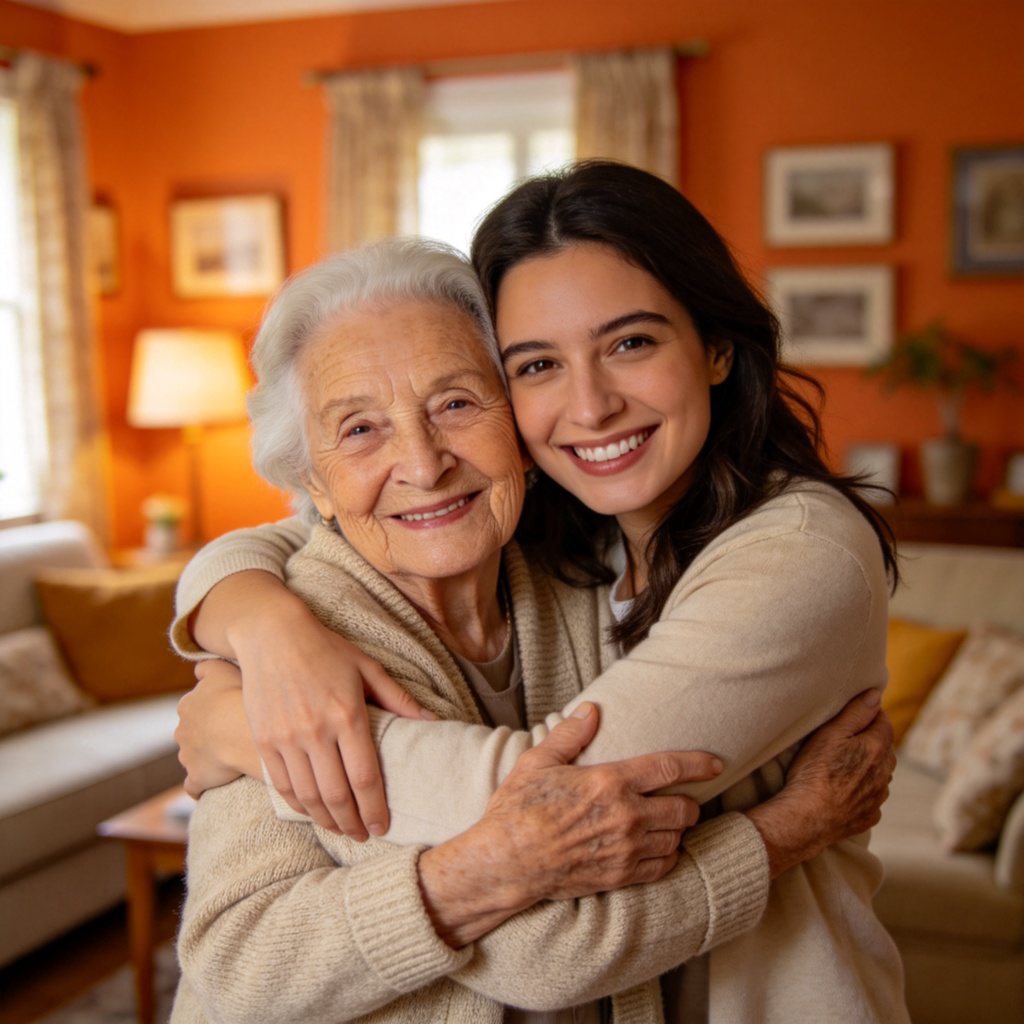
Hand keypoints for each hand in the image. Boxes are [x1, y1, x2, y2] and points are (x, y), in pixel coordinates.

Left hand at [175, 660, 253, 797]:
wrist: (242, 732)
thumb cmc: (236, 697)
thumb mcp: (221, 669)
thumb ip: (206, 666)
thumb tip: (197, 670)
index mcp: (187, 705)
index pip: (195, 705)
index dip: (213, 708)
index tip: (231, 709)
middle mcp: (182, 730)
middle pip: (192, 731)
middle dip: (208, 733)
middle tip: (235, 731)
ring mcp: (187, 756)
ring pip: (193, 756)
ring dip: (207, 757)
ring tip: (232, 755)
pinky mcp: (196, 778)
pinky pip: (194, 785)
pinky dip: (200, 785)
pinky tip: (214, 784)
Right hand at [192, 570, 433, 838]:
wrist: (272, 633)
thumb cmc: (327, 649)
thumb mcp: (368, 668)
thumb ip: (400, 700)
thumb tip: (434, 723)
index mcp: (347, 714)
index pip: (365, 777)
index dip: (375, 808)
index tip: (383, 826)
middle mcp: (316, 730)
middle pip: (337, 795)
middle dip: (353, 823)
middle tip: (364, 836)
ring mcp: (285, 737)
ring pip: (308, 796)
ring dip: (327, 820)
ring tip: (342, 829)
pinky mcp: (263, 740)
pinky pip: (282, 784)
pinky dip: (299, 805)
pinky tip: (313, 811)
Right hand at [418, 703, 722, 945]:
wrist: (507, 862)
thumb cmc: (518, 809)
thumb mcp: (538, 762)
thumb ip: (571, 734)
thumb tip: (592, 709)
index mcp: (610, 782)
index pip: (668, 767)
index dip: (698, 764)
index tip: (715, 763)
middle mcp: (626, 816)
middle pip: (683, 808)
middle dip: (689, 801)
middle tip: (683, 797)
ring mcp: (626, 849)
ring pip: (676, 838)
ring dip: (678, 828)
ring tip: (669, 821)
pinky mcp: (620, 876)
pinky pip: (663, 866)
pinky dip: (668, 855)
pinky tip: (658, 848)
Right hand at [747, 689, 896, 877]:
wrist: (808, 817)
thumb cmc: (814, 772)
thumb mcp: (830, 733)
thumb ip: (855, 713)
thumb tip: (876, 696)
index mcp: (877, 749)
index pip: (884, 722)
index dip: (870, 714)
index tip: (856, 713)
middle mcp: (884, 774)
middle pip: (885, 748)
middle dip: (872, 739)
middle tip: (848, 737)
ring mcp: (878, 797)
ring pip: (880, 774)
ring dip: (870, 766)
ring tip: (845, 764)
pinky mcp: (869, 815)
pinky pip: (872, 797)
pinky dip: (864, 790)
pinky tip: (846, 789)